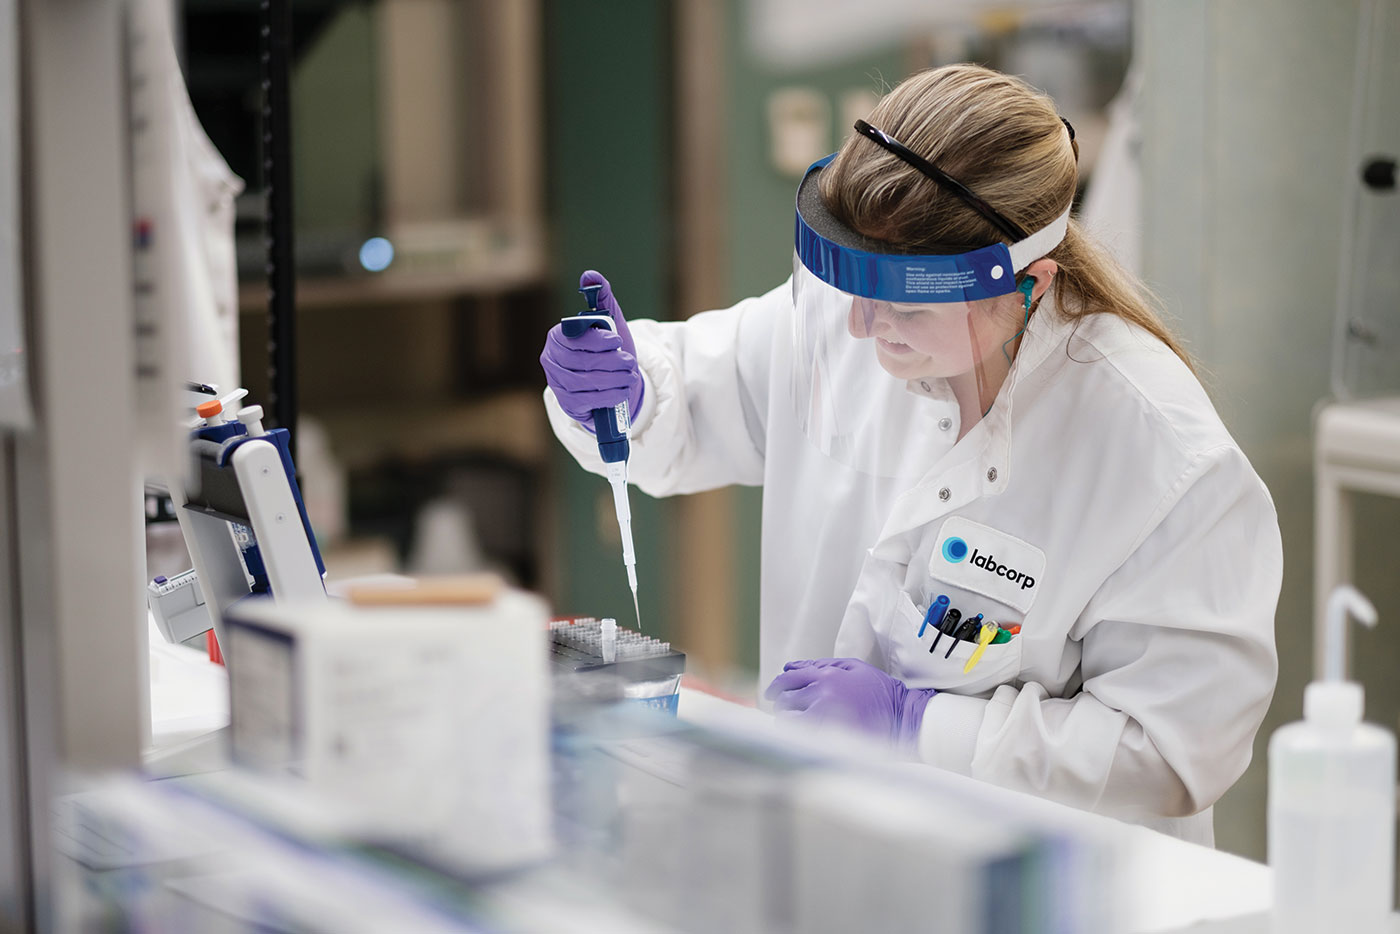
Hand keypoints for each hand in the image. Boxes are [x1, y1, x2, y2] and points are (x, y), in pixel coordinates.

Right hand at [540, 270, 644, 426]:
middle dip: (610, 362)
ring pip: (585, 382)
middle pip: (580, 362)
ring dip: (613, 379)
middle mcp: (550, 360)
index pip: (573, 338)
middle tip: (630, 362)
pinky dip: (609, 396)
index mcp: (557, 337)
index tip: (617, 340)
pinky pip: (587, 401)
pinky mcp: (568, 405)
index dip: (596, 340)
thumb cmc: (609, 350)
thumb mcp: (610, 322)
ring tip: (630, 376)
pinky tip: (622, 391)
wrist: (614, 382)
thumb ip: (602, 298)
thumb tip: (589, 275)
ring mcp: (557, 384)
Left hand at [764, 658, 934, 751]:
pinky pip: (799, 738)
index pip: (787, 679)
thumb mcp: (853, 668)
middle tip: (790, 711)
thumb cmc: (880, 692)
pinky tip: (808, 736)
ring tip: (800, 725)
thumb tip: (789, 667)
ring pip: (787, 721)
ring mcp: (824, 717)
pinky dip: (798, 736)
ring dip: (789, 722)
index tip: (772, 694)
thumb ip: (820, 665)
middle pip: (784, 700)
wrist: (904, 716)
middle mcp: (821, 694)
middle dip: (784, 705)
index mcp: (826, 675)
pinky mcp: (829, 737)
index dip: (776, 687)